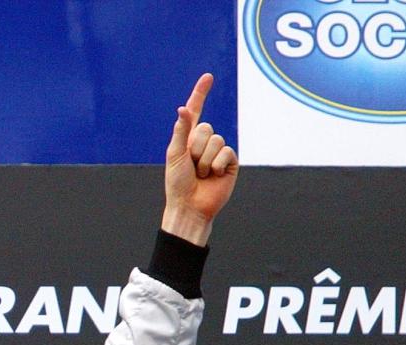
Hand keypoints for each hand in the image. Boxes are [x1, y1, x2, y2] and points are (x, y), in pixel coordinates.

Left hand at [162, 73, 238, 245]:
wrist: (190, 206)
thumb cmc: (177, 182)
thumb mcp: (175, 154)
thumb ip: (181, 130)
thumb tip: (183, 108)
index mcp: (187, 138)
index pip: (196, 111)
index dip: (201, 94)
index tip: (208, 77)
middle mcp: (204, 142)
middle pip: (207, 128)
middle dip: (196, 148)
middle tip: (191, 166)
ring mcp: (218, 151)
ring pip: (217, 140)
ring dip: (205, 160)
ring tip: (201, 174)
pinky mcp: (230, 162)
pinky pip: (227, 152)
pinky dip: (217, 165)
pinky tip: (213, 177)